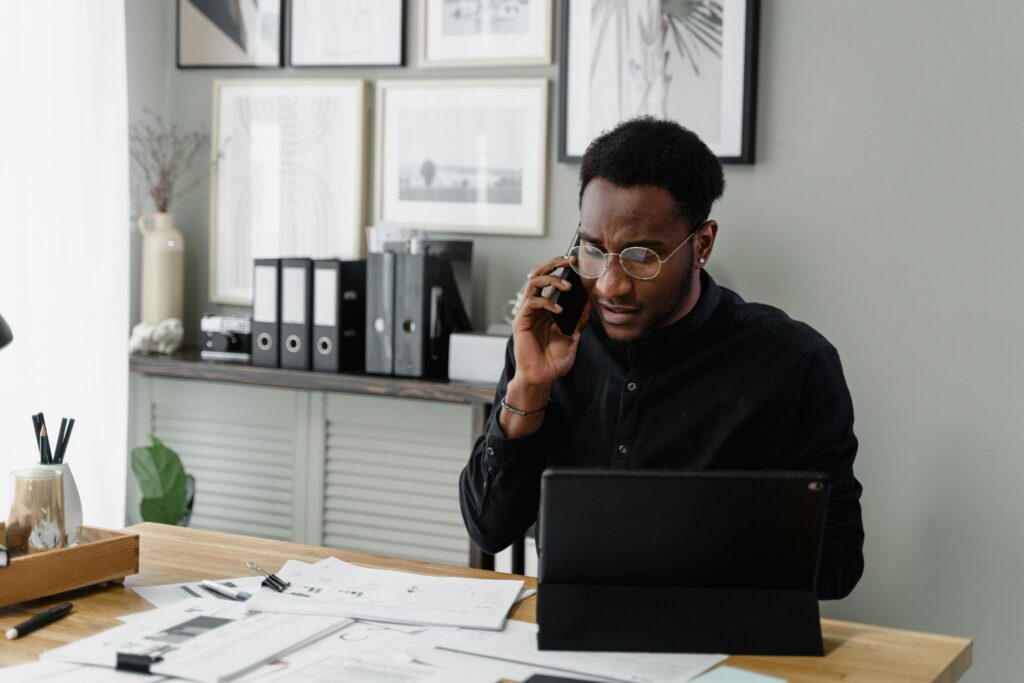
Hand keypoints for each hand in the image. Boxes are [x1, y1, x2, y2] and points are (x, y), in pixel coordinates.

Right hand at [509, 255, 591, 388]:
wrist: (542, 377)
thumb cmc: (554, 360)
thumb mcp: (573, 336)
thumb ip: (579, 320)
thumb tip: (589, 303)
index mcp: (546, 308)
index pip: (550, 280)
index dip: (560, 268)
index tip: (576, 262)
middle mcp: (535, 306)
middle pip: (539, 274)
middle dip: (553, 264)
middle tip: (569, 260)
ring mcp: (527, 313)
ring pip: (533, 283)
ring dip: (551, 279)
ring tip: (567, 286)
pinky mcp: (521, 321)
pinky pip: (532, 302)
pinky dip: (547, 302)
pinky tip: (559, 310)